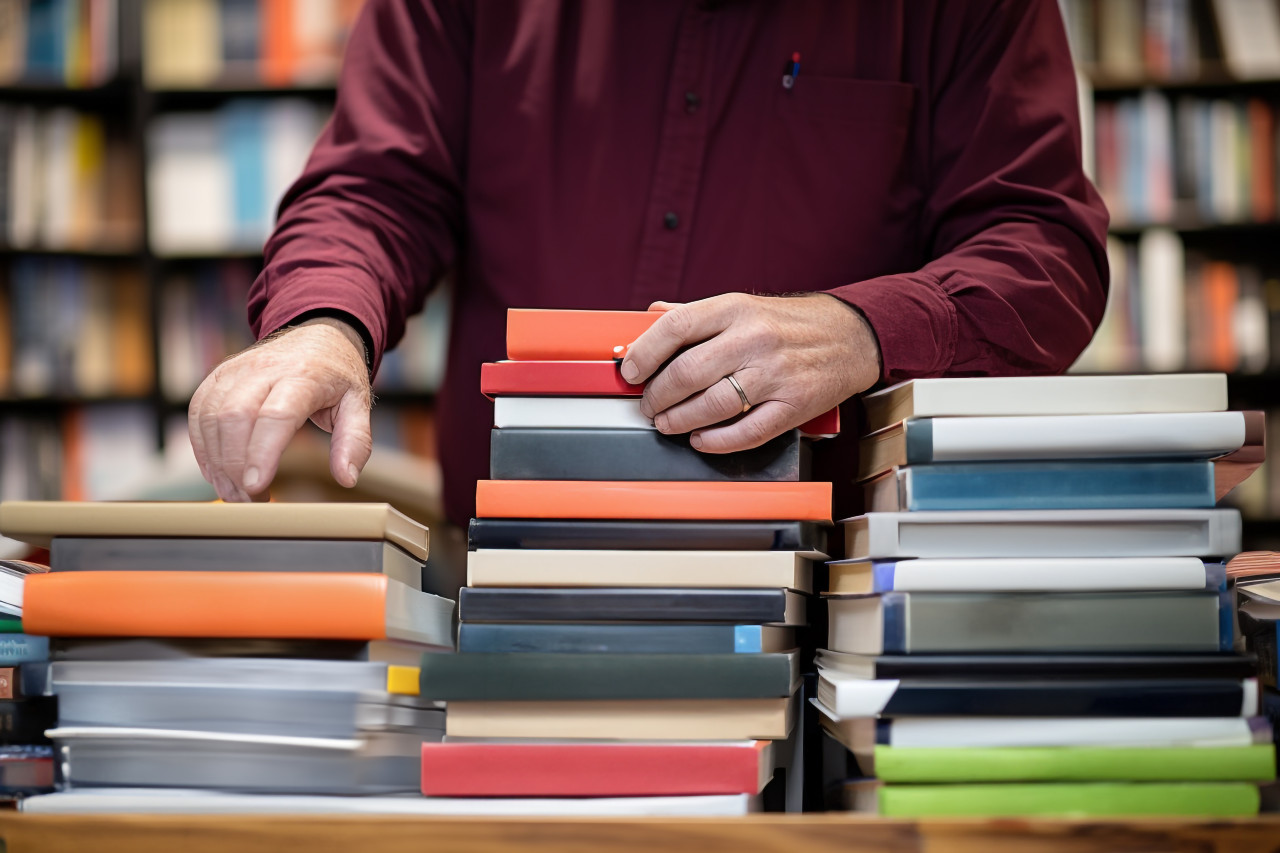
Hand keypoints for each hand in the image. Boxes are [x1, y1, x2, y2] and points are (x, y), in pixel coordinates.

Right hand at [188, 318, 372, 501]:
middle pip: (235, 417)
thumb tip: (347, 479)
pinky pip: (198, 413)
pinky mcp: (218, 377)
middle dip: (235, 466)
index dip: (261, 453)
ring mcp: (236, 371)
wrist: (318, 335)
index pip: (276, 415)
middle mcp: (264, 369)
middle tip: (251, 500)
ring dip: (217, 463)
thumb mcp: (358, 404)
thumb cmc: (337, 375)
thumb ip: (354, 442)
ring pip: (210, 417)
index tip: (257, 488)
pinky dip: (203, 448)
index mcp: (304, 376)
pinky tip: (218, 473)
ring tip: (237, 493)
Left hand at [620, 293, 881, 452]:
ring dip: (680, 421)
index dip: (645, 352)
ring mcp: (776, 374)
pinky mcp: (793, 405)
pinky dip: (716, 441)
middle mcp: (754, 339)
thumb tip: (646, 321)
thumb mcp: (742, 306)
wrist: (851, 337)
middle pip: (688, 372)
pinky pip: (746, 432)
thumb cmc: (790, 323)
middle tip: (649, 405)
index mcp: (736, 309)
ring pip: (712, 405)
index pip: (676, 327)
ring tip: (669, 423)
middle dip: (658, 396)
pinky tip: (701, 439)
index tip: (630, 370)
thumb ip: (694, 315)